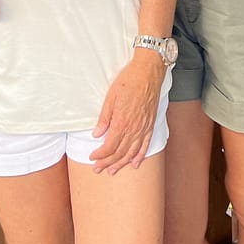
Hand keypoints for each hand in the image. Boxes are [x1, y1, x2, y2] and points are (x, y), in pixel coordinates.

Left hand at [89, 52, 165, 174]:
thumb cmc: (128, 81)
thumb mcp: (111, 97)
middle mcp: (134, 129)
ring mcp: (143, 128)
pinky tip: (135, 163)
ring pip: (132, 153)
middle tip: (98, 169)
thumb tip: (96, 134)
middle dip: (107, 163)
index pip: (109, 147)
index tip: (92, 157)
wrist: (148, 73)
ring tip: (113, 170)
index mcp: (122, 122)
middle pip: (119, 153)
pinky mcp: (150, 125)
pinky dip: (140, 156)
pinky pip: (146, 145)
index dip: (100, 155)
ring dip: (121, 163)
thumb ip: (104, 118)